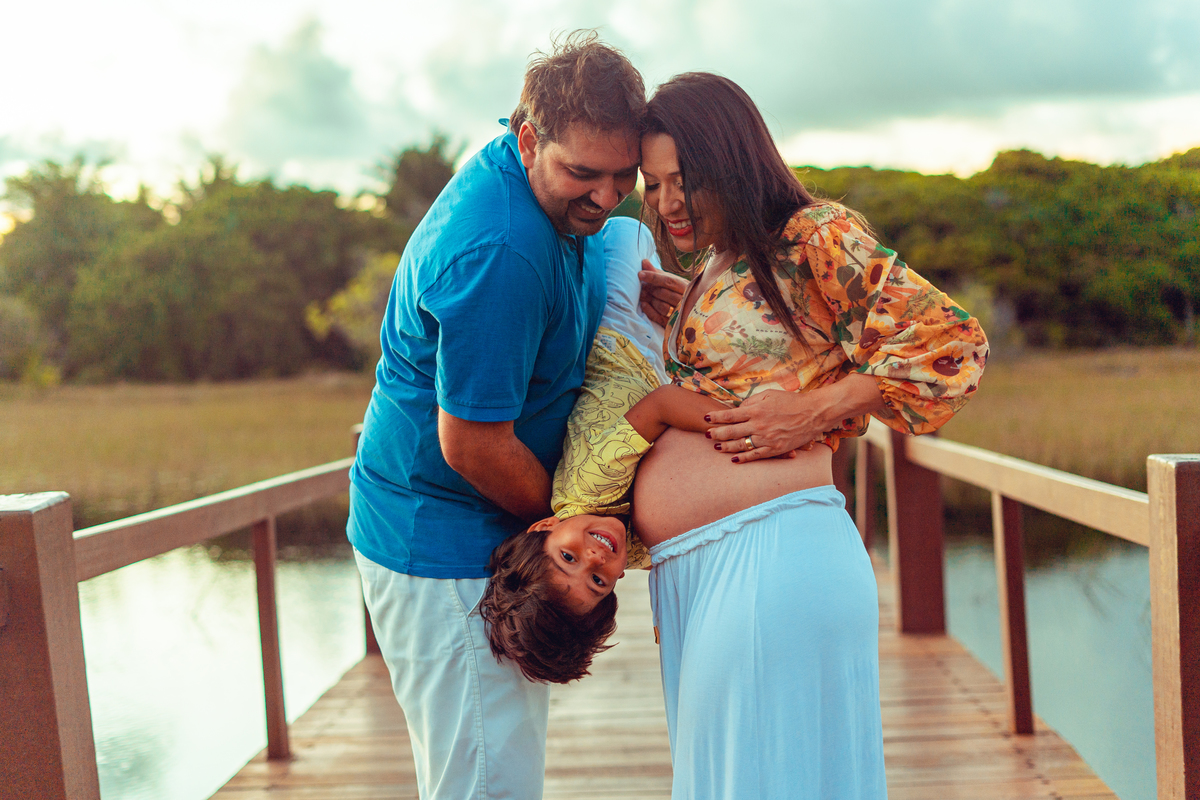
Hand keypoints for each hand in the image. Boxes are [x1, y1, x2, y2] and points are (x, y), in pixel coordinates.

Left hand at [638, 259, 686, 326]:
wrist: (691, 309)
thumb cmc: (677, 291)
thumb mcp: (670, 280)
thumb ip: (656, 273)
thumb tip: (643, 261)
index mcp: (685, 286)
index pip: (668, 281)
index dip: (653, 277)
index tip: (640, 274)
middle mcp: (685, 300)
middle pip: (664, 293)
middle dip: (649, 289)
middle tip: (639, 286)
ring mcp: (680, 313)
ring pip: (663, 307)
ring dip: (650, 300)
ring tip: (641, 294)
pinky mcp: (673, 324)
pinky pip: (659, 318)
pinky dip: (650, 311)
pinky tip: (643, 304)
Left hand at [704, 390, 825, 462]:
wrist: (813, 413)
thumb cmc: (791, 401)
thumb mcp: (769, 395)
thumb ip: (752, 402)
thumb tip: (738, 409)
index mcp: (756, 410)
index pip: (730, 415)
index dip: (716, 418)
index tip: (705, 418)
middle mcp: (759, 425)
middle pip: (732, 432)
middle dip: (716, 433)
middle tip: (705, 434)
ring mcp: (766, 439)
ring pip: (741, 445)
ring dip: (726, 446)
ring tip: (715, 446)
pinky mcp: (775, 449)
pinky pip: (755, 455)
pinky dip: (743, 458)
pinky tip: (733, 459)